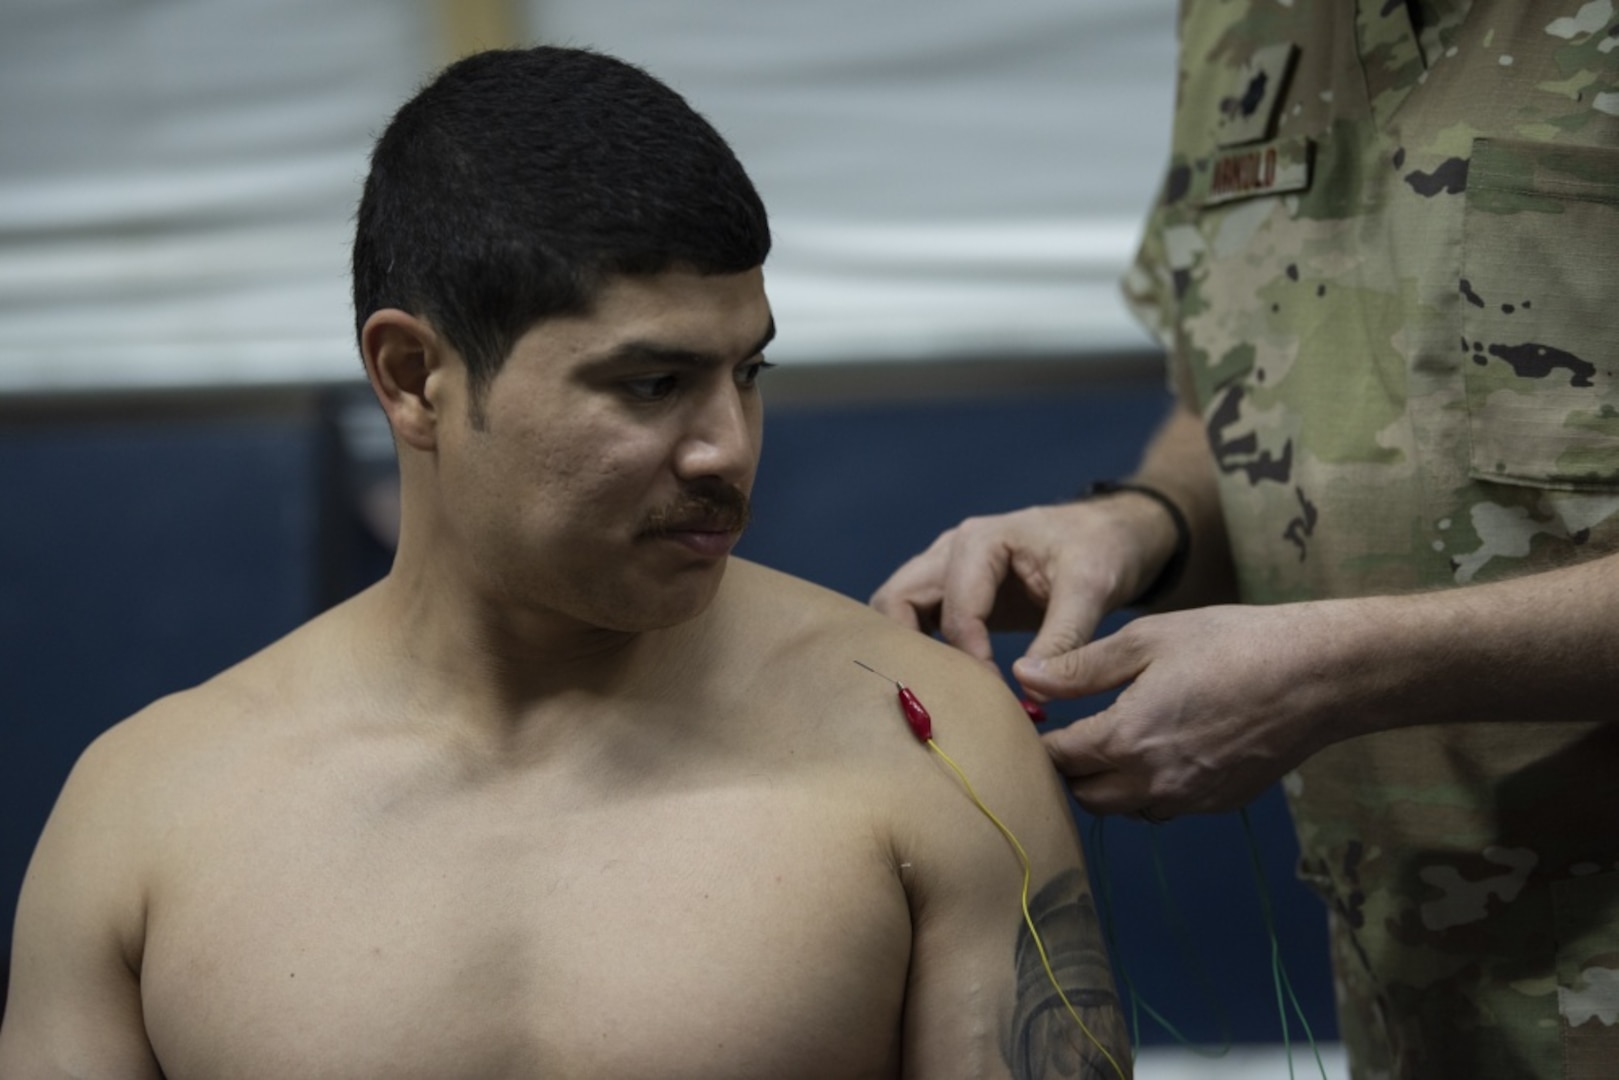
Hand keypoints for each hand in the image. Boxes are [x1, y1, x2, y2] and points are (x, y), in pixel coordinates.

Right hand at [870, 500, 1171, 667]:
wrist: (1110, 535)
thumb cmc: (1102, 549)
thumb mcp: (1092, 588)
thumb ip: (1063, 639)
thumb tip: (1028, 691)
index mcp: (980, 542)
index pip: (954, 610)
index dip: (970, 658)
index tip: (996, 694)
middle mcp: (950, 551)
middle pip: (896, 600)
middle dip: (910, 649)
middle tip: (942, 693)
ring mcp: (945, 569)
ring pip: (896, 608)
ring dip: (909, 648)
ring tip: (938, 689)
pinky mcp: (952, 592)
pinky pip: (916, 618)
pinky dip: (921, 647)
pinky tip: (945, 680)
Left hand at [1025, 602, 1355, 816]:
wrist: (1318, 676)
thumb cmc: (1231, 644)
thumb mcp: (1146, 640)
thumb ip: (1080, 668)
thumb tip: (1024, 677)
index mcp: (1127, 739)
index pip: (1058, 759)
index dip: (1039, 740)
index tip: (1035, 720)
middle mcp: (1153, 783)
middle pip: (1083, 795)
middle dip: (1069, 769)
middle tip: (1071, 731)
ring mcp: (1189, 800)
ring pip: (1122, 808)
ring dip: (1107, 783)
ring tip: (1112, 740)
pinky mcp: (1218, 804)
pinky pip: (1163, 808)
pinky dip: (1147, 788)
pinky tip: (1160, 750)